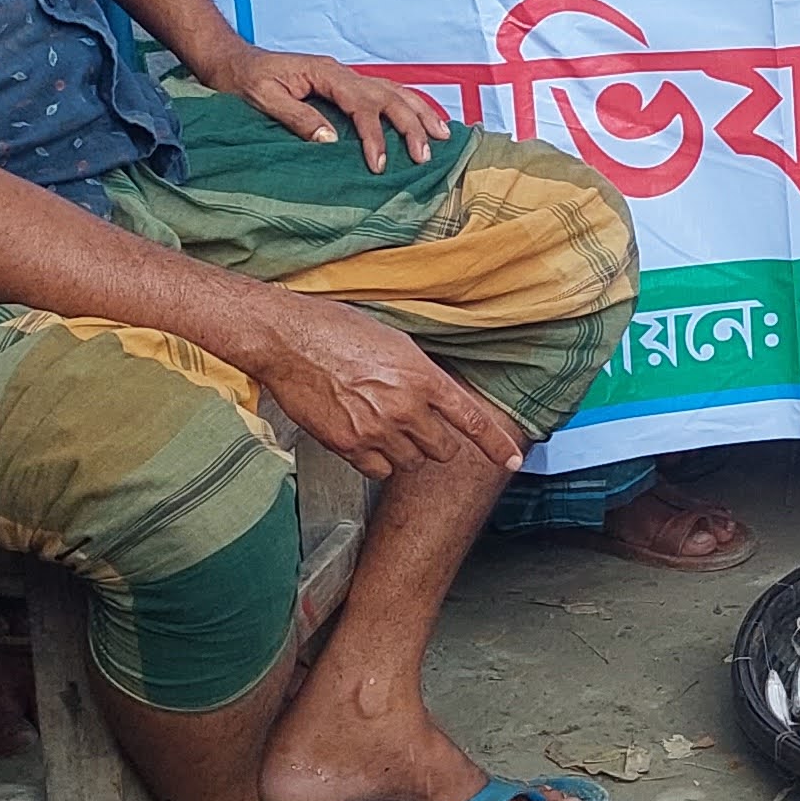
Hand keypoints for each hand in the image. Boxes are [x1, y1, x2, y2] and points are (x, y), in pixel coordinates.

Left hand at [207, 41, 453, 169]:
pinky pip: (385, 91)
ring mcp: (345, 76)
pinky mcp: (343, 84)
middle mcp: (341, 72)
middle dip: (412, 125)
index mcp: (325, 74)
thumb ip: (298, 117)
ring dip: (419, 113)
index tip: (380, 164)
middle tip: (425, 155)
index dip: (375, 136)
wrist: (231, 60)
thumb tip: (331, 140)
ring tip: (442, 136)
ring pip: (394, 91)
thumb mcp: (263, 99)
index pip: (362, 106)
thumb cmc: (243, 80)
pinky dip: (408, 104)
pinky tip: (421, 117)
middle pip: (389, 96)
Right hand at [241, 286, 523, 476]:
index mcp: (423, 376)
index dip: (496, 445)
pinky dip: (375, 461)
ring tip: (381, 423)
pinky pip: (378, 470)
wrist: (288, 339)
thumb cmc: (337, 330)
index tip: (512, 461)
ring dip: (404, 451)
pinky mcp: (348, 445)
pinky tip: (362, 436)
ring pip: (411, 463)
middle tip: (413, 425)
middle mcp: (406, 407)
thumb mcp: (394, 343)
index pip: (472, 419)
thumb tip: (435, 396)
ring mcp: (377, 429)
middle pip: (443, 450)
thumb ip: (420, 374)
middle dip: (435, 442)